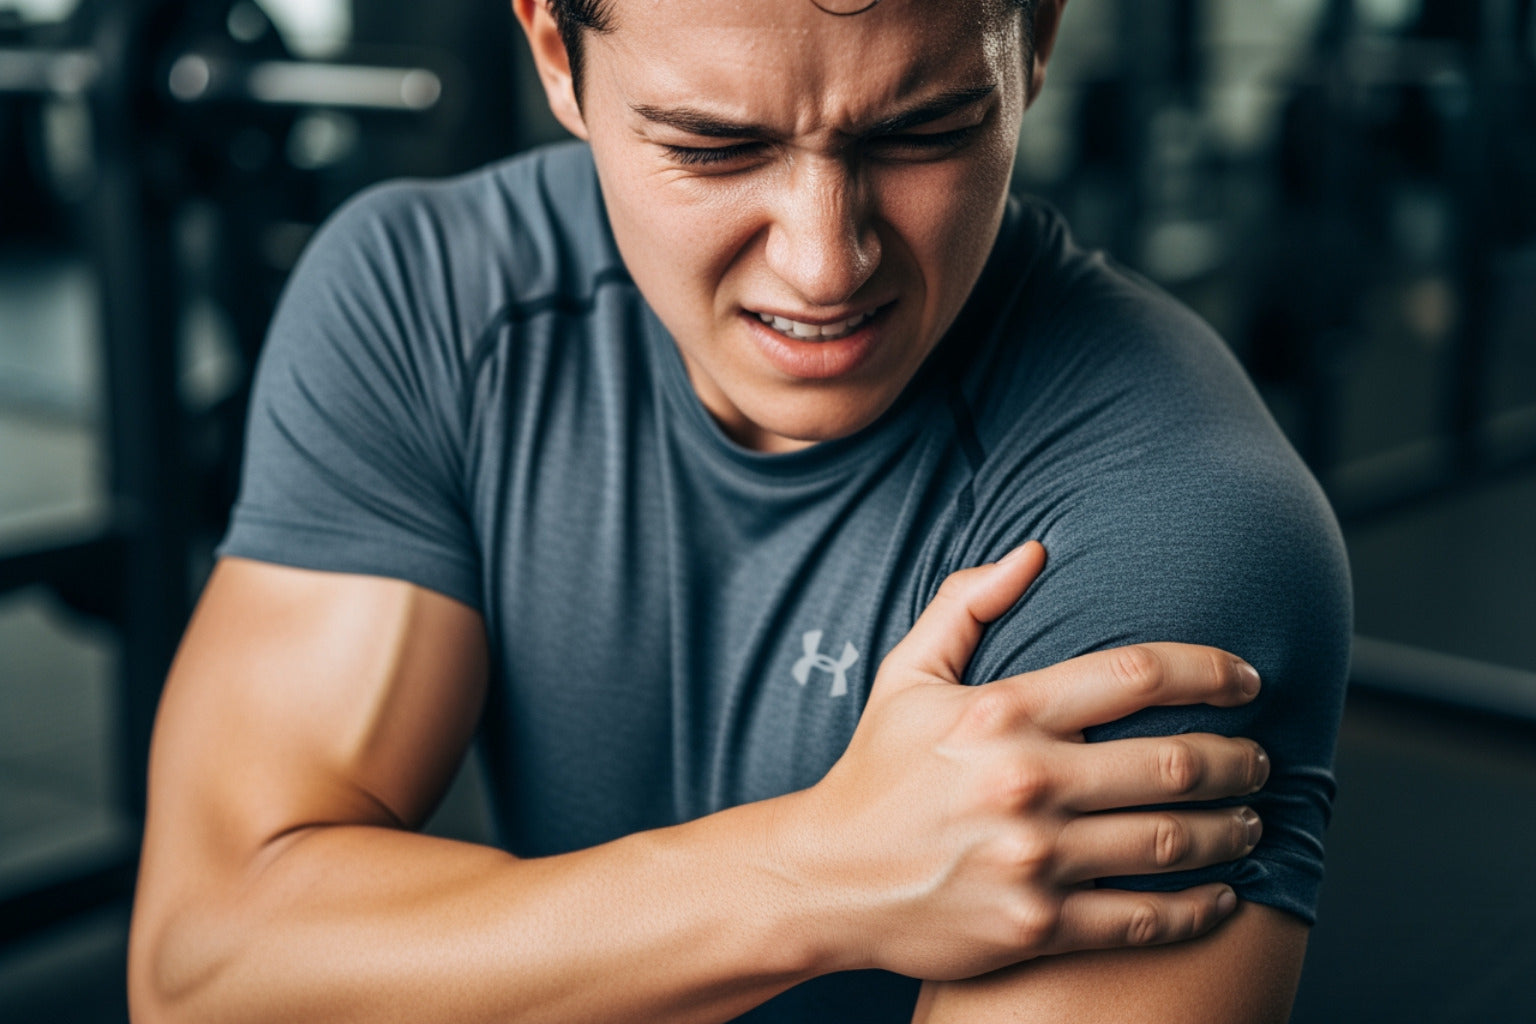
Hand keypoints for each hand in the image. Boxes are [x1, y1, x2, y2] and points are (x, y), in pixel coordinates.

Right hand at [783, 542, 1267, 980]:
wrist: (826, 879)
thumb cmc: (874, 773)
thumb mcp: (906, 675)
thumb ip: (966, 605)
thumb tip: (1034, 552)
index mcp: (1002, 712)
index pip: (1137, 675)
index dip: (1212, 672)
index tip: (1249, 681)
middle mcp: (1026, 781)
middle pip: (1175, 762)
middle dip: (1240, 760)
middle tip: (1261, 761)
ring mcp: (1034, 859)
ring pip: (1173, 841)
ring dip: (1233, 829)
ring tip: (1250, 820)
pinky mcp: (1037, 926)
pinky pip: (1144, 918)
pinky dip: (1200, 907)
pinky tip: (1222, 893)